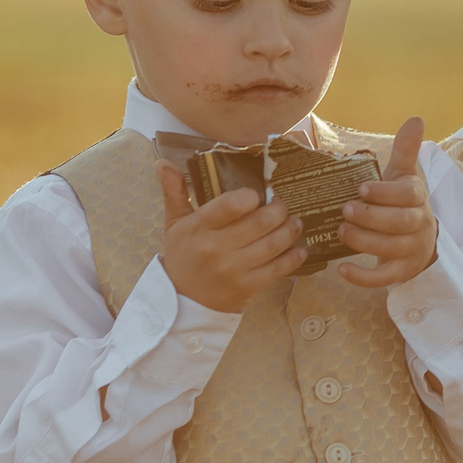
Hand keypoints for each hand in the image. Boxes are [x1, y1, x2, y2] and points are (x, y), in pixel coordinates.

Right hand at [156, 162, 302, 312]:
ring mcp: (233, 269)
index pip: (231, 205)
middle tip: (284, 207)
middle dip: (280, 211)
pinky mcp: (247, 286)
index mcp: (199, 227)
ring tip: (295, 223)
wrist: (181, 300)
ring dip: (290, 231)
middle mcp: (216, 247)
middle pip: (260, 223)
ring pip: (273, 244)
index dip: (250, 197)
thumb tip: (163, 162)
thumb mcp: (175, 223)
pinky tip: (299, 250)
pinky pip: (278, 270)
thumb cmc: (183, 255)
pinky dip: (293, 258)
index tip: (257, 196)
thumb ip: (175, 192)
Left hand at [337, 117, 439, 288]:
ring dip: (364, 241)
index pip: (408, 195)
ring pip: (390, 249)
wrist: (422, 240)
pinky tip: (342, 269)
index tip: (362, 188)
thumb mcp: (405, 176)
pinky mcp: (400, 271)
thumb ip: (405, 150)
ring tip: (340, 232)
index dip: (386, 193)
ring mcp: (410, 250)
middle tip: (345, 210)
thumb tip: (416, 119)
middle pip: (400, 223)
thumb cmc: (404, 203)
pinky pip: (384, 278)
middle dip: (372, 217)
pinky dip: (363, 277)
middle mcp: (418, 225)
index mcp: (418, 198)